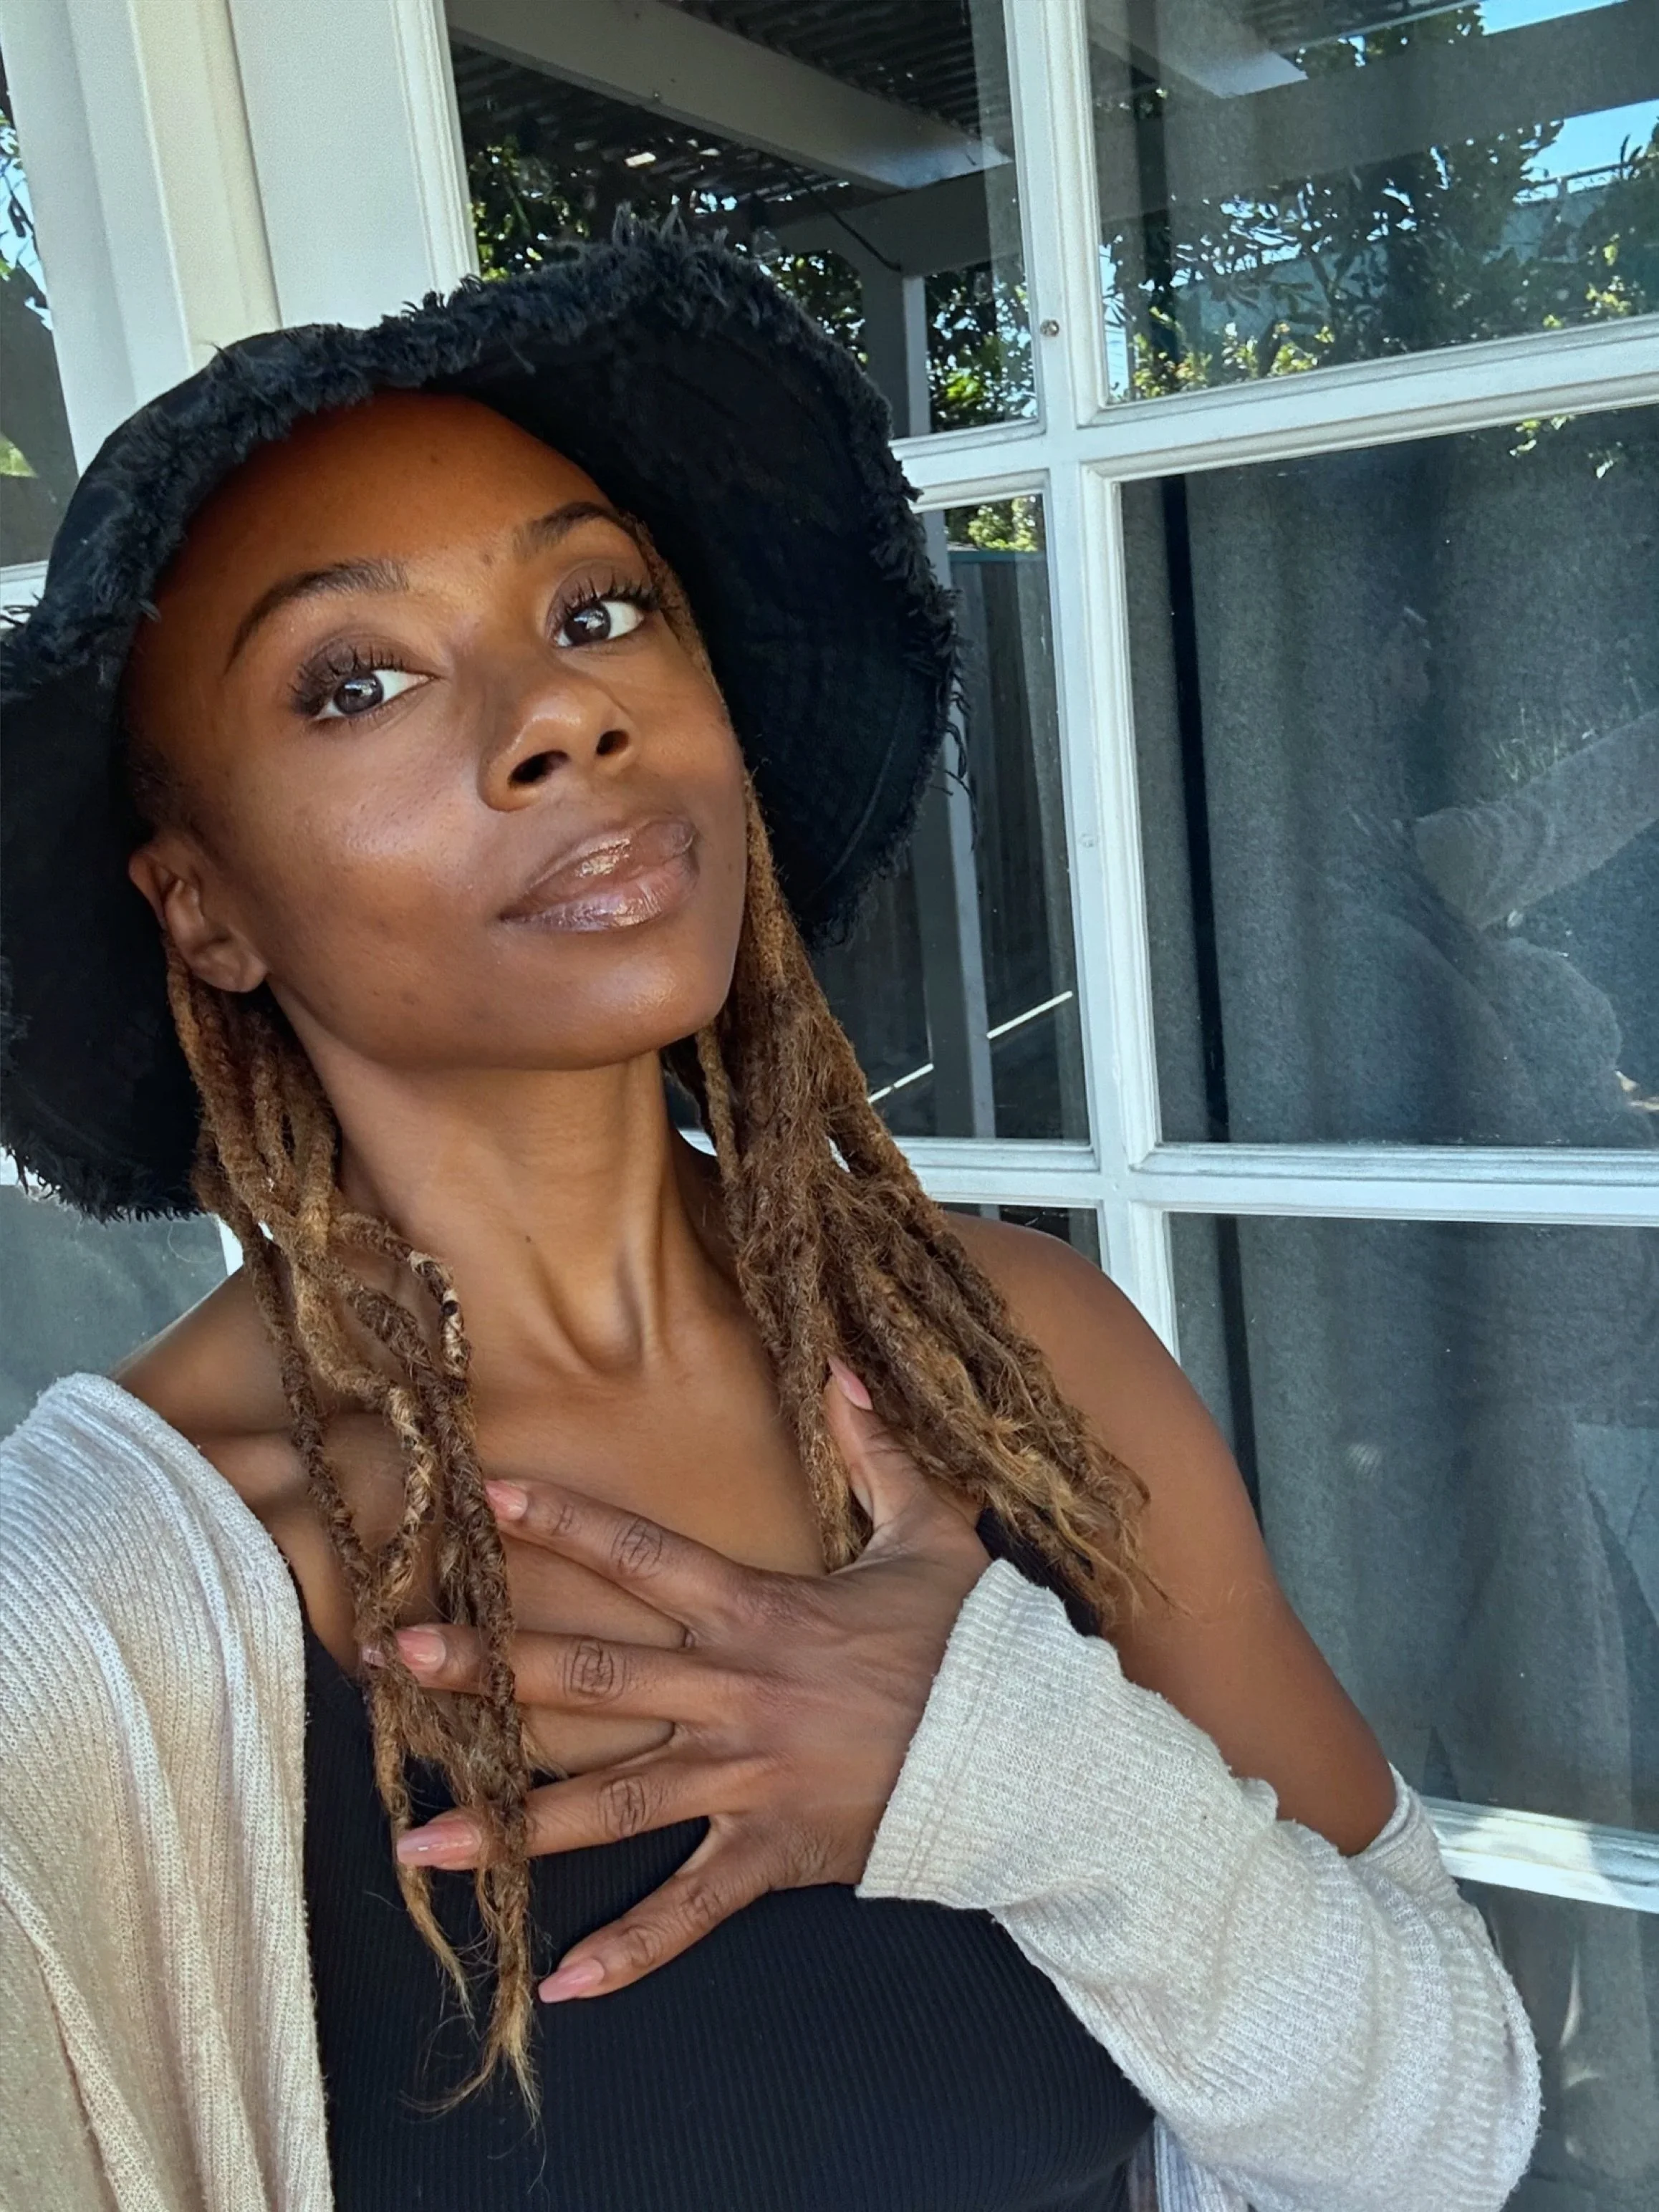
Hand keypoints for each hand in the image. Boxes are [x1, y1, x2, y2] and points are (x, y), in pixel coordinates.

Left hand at [388, 1365, 989, 2000]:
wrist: (1032, 1756)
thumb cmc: (976, 1643)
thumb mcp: (931, 1533)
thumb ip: (876, 1450)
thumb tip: (843, 1363)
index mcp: (761, 1612)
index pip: (642, 1555)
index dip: (563, 1523)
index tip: (485, 1500)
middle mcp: (734, 1694)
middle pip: (590, 1675)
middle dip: (488, 1669)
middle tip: (397, 1659)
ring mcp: (747, 1779)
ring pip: (610, 1801)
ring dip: (511, 1823)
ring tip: (417, 1843)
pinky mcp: (773, 1852)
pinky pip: (691, 1910)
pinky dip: (630, 1952)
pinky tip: (560, 1985)